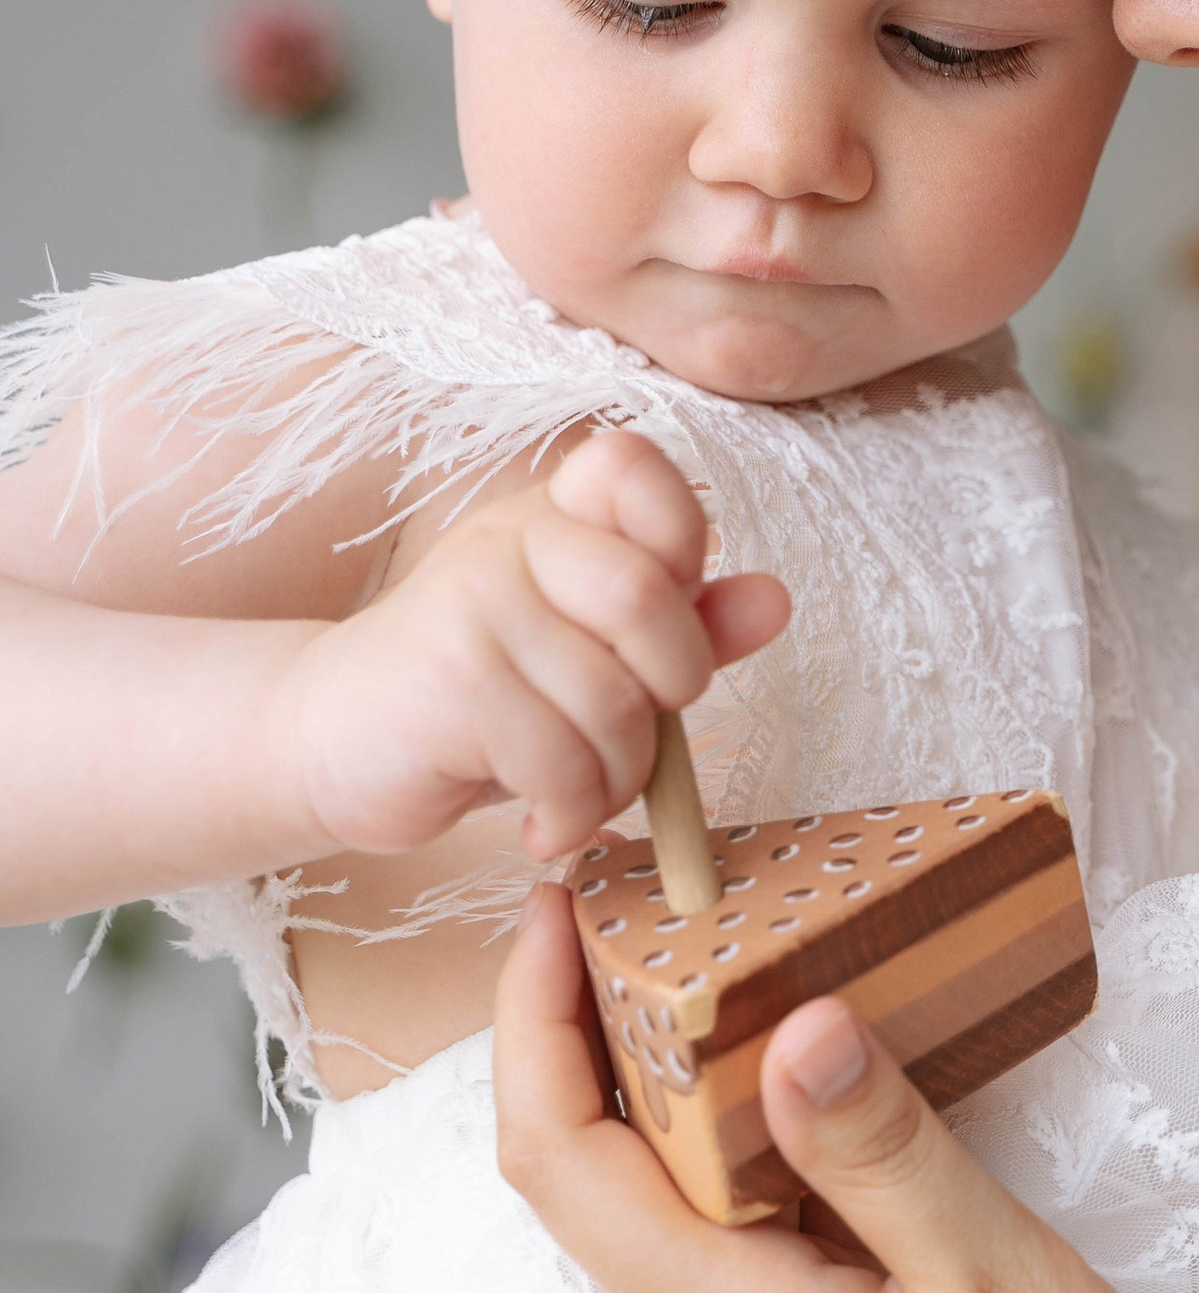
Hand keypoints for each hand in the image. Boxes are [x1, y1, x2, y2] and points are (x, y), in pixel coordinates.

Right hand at [282, 430, 788, 861]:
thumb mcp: (587, 657)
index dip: (678, 542)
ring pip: (613, 704)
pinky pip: (564, 762)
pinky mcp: (451, 679)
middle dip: (669, 692)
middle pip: (648, 598)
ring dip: (615, 780)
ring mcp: (474, 601)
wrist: (329, 743)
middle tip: (634, 734)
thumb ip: (681, 625)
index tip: (657, 623)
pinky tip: (540, 826)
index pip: (633, 467)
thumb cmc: (475, 700)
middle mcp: (510, 538)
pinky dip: (569, 815)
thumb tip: (774, 599)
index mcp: (550, 514)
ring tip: (574, 796)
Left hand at [492, 884, 1198, 1292]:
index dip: (533, 1020)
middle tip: (649, 894)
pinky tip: (795, 1078)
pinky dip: (720, 1138)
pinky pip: (713, 1237)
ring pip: (645, 1204)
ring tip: (718, 954)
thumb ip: (885, 1157)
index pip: (560, 1158)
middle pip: (581, 1172)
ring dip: (648, 1077)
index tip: (563, 902)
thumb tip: (786, 1022)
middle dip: (578, 1024)